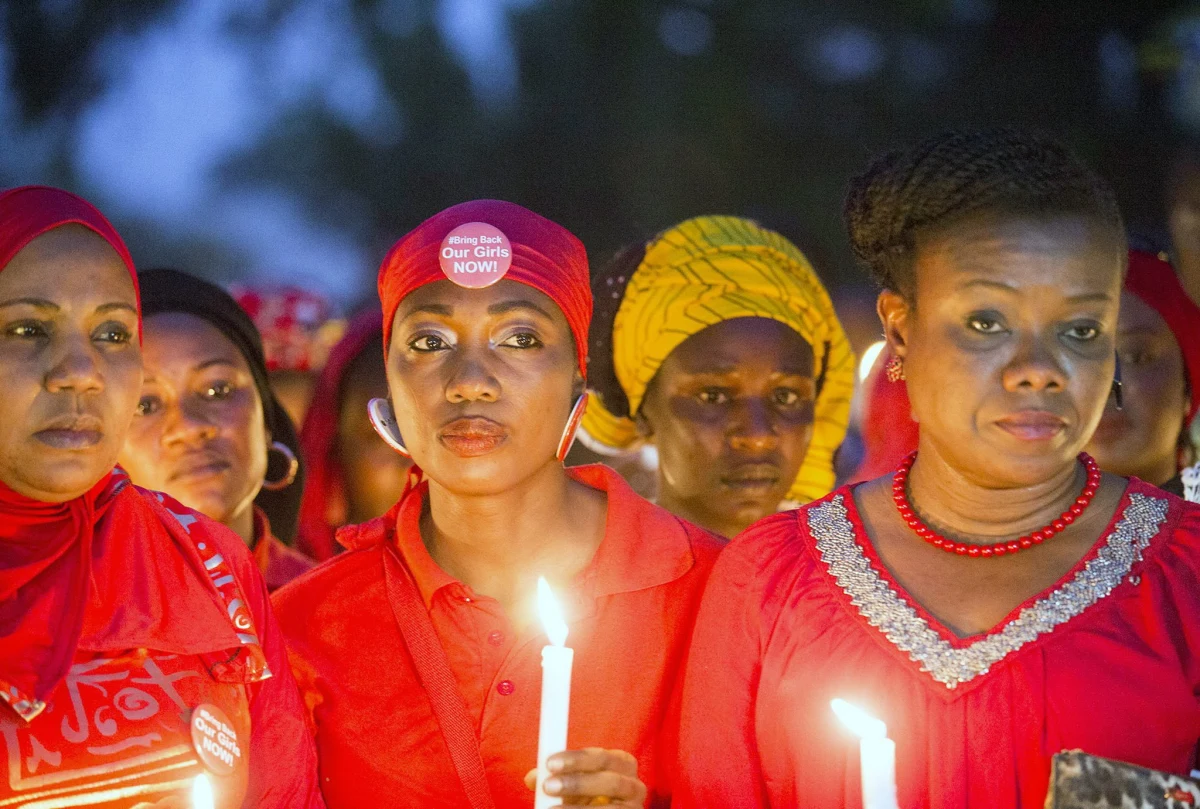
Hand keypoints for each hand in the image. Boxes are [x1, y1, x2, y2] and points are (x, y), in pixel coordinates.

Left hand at [524, 747, 646, 806]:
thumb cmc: (587, 798)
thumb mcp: (573, 786)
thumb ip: (555, 777)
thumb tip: (532, 777)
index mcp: (623, 764)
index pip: (601, 756)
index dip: (576, 759)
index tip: (550, 763)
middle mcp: (635, 786)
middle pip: (611, 781)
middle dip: (578, 783)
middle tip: (548, 786)